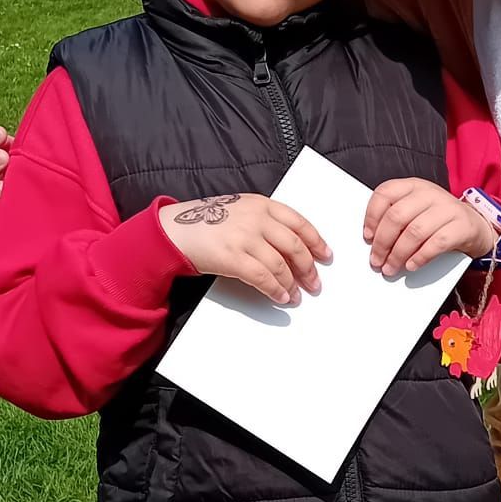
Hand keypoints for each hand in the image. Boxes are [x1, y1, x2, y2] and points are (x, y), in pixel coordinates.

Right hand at [159, 193, 330, 306]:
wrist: (174, 230)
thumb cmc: (206, 222)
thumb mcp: (240, 210)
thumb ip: (265, 222)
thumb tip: (292, 249)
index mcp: (261, 204)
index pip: (299, 222)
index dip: (316, 241)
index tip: (326, 255)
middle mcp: (256, 218)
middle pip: (295, 245)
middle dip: (308, 267)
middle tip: (315, 282)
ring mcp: (244, 237)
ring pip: (281, 264)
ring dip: (292, 283)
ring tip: (296, 295)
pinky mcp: (232, 257)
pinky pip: (263, 277)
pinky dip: (276, 290)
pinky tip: (281, 297)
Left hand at [363, 178, 496, 276]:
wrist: (474, 224)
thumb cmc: (437, 220)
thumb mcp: (416, 210)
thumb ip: (397, 218)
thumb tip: (373, 242)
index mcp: (413, 186)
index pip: (385, 193)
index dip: (372, 216)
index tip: (367, 237)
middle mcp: (429, 193)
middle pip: (397, 216)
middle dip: (382, 242)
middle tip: (376, 260)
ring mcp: (447, 208)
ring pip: (415, 232)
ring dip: (398, 254)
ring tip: (391, 267)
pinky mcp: (461, 226)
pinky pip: (436, 243)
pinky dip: (420, 257)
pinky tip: (411, 265)